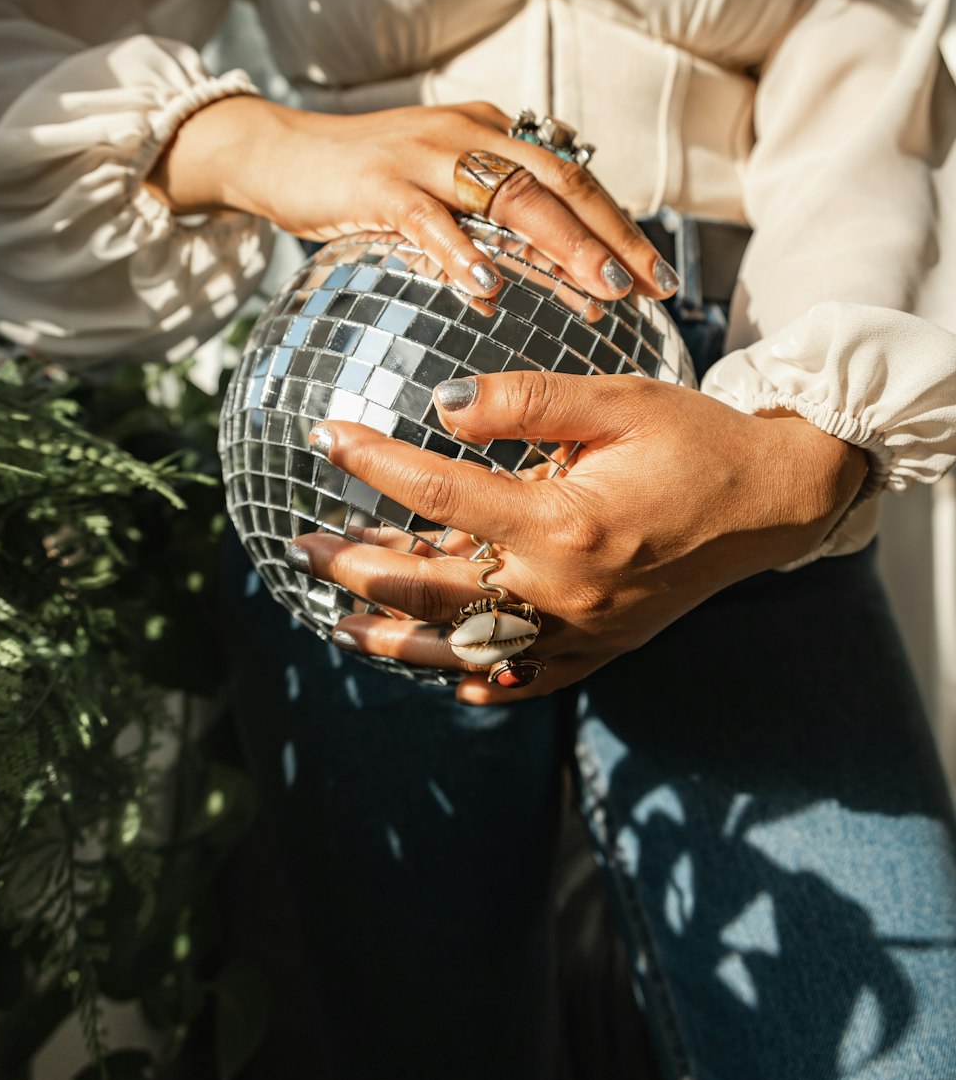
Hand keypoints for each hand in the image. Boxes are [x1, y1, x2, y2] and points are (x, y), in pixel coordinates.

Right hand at [146, 95, 677, 302]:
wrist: (278, 154)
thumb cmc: (365, 182)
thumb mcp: (442, 189)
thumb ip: (495, 215)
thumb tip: (561, 263)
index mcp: (490, 134)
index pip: (572, 179)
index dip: (621, 226)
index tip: (659, 277)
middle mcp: (468, 134)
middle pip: (558, 184)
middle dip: (611, 238)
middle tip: (649, 288)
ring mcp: (423, 156)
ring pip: (508, 197)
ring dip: (560, 245)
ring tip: (598, 290)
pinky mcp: (377, 185)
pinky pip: (429, 221)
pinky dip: (462, 254)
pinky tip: (489, 289)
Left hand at [291, 372, 868, 703]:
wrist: (774, 499)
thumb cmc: (696, 441)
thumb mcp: (617, 400)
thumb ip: (527, 400)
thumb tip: (442, 406)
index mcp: (565, 523)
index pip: (441, 492)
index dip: (374, 462)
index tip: (326, 437)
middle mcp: (566, 591)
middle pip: (435, 588)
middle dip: (360, 568)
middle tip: (304, 547)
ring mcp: (584, 631)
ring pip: (468, 648)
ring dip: (397, 637)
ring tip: (341, 622)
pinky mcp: (604, 648)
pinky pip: (529, 679)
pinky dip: (481, 679)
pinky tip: (444, 674)